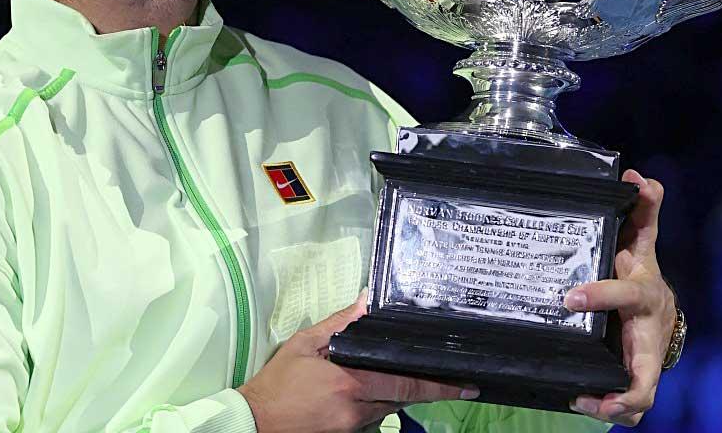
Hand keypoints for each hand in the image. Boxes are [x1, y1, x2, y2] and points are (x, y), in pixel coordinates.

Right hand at [237, 290, 477, 432]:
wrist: (255, 423)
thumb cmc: (276, 384)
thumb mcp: (304, 344)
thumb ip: (339, 324)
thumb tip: (365, 301)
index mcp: (351, 383)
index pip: (406, 382)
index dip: (440, 385)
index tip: (467, 385)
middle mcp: (358, 410)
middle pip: (403, 396)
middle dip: (422, 387)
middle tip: (448, 378)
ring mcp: (354, 427)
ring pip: (388, 407)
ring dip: (392, 392)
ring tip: (381, 375)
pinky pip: (372, 418)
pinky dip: (374, 403)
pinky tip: (361, 391)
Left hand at [563, 169, 675, 426]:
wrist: (661, 312)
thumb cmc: (640, 272)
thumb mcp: (640, 242)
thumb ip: (641, 211)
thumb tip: (638, 176)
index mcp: (644, 295)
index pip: (627, 294)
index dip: (602, 295)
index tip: (570, 298)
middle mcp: (648, 333)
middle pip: (648, 368)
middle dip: (628, 385)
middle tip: (593, 395)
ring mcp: (645, 359)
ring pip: (642, 394)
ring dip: (617, 406)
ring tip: (583, 403)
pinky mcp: (637, 377)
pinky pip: (632, 403)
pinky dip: (614, 409)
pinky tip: (580, 402)